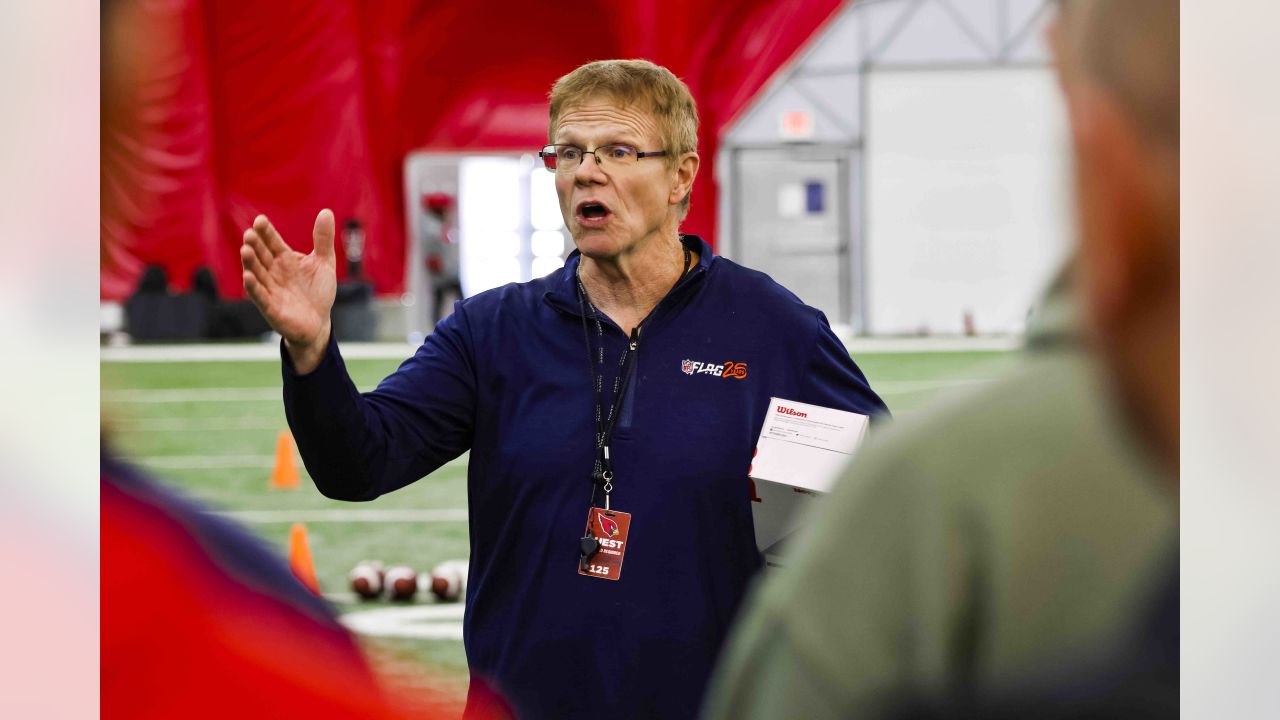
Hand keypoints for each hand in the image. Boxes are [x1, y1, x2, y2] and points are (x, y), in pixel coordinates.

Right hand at [241, 209, 336, 373]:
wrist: (318, 323)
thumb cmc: (318, 292)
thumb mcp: (324, 263)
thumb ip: (323, 239)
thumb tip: (326, 211)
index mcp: (285, 259)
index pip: (273, 242)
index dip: (266, 232)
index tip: (260, 220)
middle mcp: (274, 272)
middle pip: (262, 256)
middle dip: (255, 245)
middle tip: (250, 233)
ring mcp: (270, 289)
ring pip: (257, 273)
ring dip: (250, 262)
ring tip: (245, 250)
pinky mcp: (270, 307)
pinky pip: (260, 296)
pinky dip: (254, 287)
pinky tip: (247, 276)